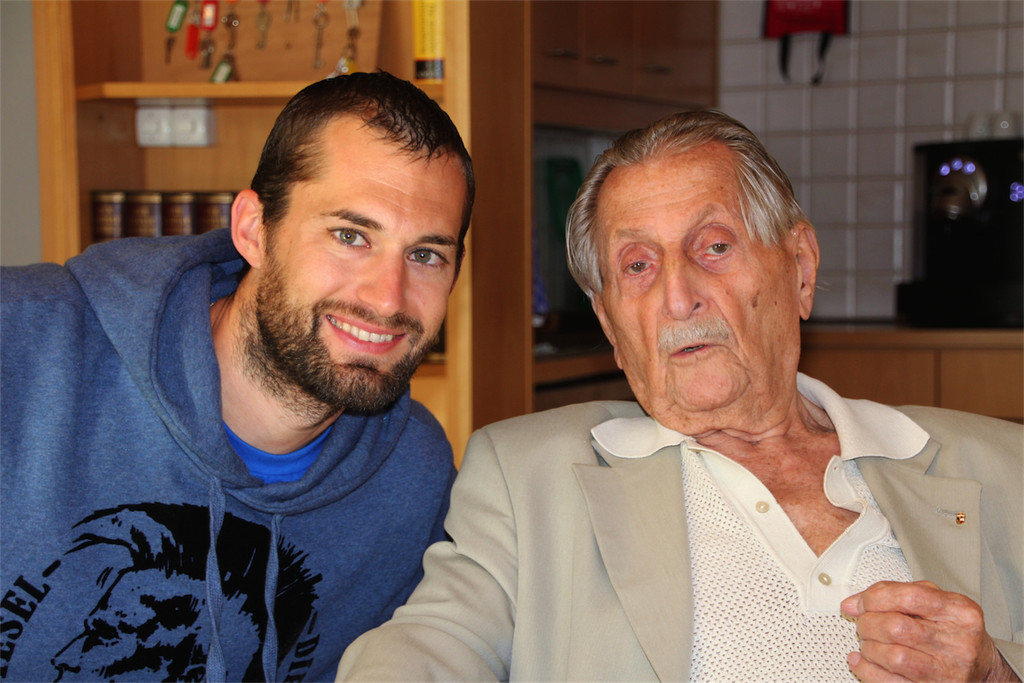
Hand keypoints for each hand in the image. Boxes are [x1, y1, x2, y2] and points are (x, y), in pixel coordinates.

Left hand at [840, 580, 1018, 681]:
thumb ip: (896, 594)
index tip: (862, 603)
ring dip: (869, 648)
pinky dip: (868, 670)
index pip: (909, 597)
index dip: (875, 598)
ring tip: (868, 643)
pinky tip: (863, 661)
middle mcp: (957, 642)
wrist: (981, 667)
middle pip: (897, 628)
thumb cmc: (954, 631)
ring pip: (893, 657)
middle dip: (868, 624)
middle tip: (864, 624)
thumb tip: (854, 603)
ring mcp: (947, 671)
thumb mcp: (936, 601)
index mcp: (959, 613)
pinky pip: (890, 682)